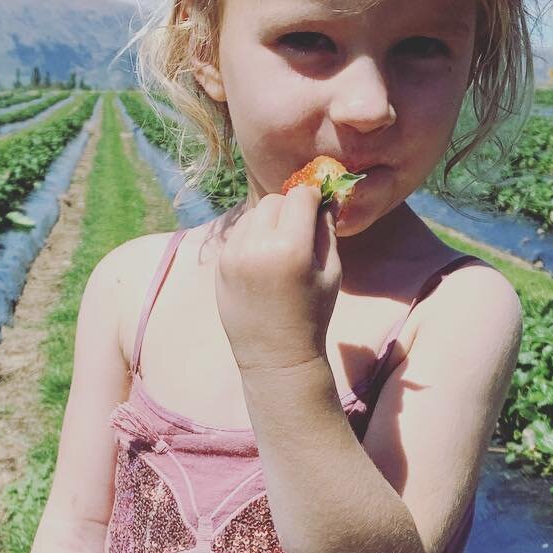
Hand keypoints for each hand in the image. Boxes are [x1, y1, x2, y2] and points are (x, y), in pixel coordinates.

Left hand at [215, 184, 340, 377]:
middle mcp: (258, 246)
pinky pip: (238, 233)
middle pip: (275, 201)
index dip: (313, 199)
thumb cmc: (313, 315)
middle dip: (289, 209)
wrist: (276, 355)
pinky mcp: (221, 264)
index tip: (318, 211)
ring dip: (269, 221)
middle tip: (299, 232)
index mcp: (291, 248)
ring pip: (254, 214)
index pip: (301, 196)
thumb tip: (326, 197)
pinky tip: (263, 261)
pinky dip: (252, 237)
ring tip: (280, 249)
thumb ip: (327, 230)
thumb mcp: (331, 272)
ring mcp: (234, 255)